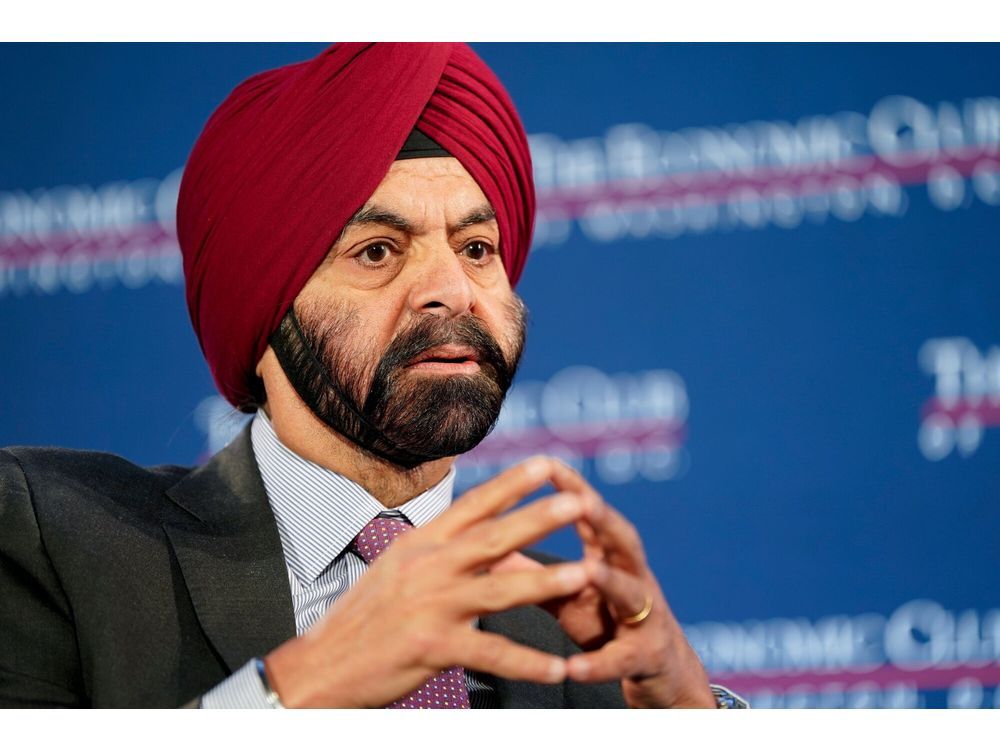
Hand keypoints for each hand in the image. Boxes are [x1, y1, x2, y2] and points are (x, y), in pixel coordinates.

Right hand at [264, 456, 593, 707]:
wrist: (322, 664)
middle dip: (538, 517)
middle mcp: (428, 568)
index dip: (511, 484)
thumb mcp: (402, 570)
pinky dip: (525, 663)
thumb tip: (491, 539)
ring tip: (584, 574)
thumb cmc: (366, 616)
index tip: (546, 464)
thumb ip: (447, 553)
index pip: (472, 505)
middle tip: (578, 500)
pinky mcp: (431, 648)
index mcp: (421, 544)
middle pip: (492, 537)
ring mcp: (430, 607)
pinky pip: (488, 654)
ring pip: (498, 591)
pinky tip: (556, 668)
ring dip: (544, 581)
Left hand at [518, 461, 715, 707]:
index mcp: (612, 559)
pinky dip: (599, 663)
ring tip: (588, 571)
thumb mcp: (567, 595)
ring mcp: (646, 618)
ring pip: (632, 594)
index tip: (550, 463)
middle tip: (584, 501)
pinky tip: (573, 669)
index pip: (594, 516)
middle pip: (625, 542)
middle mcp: (635, 579)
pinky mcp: (646, 658)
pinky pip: (622, 660)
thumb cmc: (606, 622)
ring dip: (611, 581)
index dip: (575, 489)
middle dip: (606, 520)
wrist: (660, 675)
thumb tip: (484, 548)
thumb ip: (531, 572)